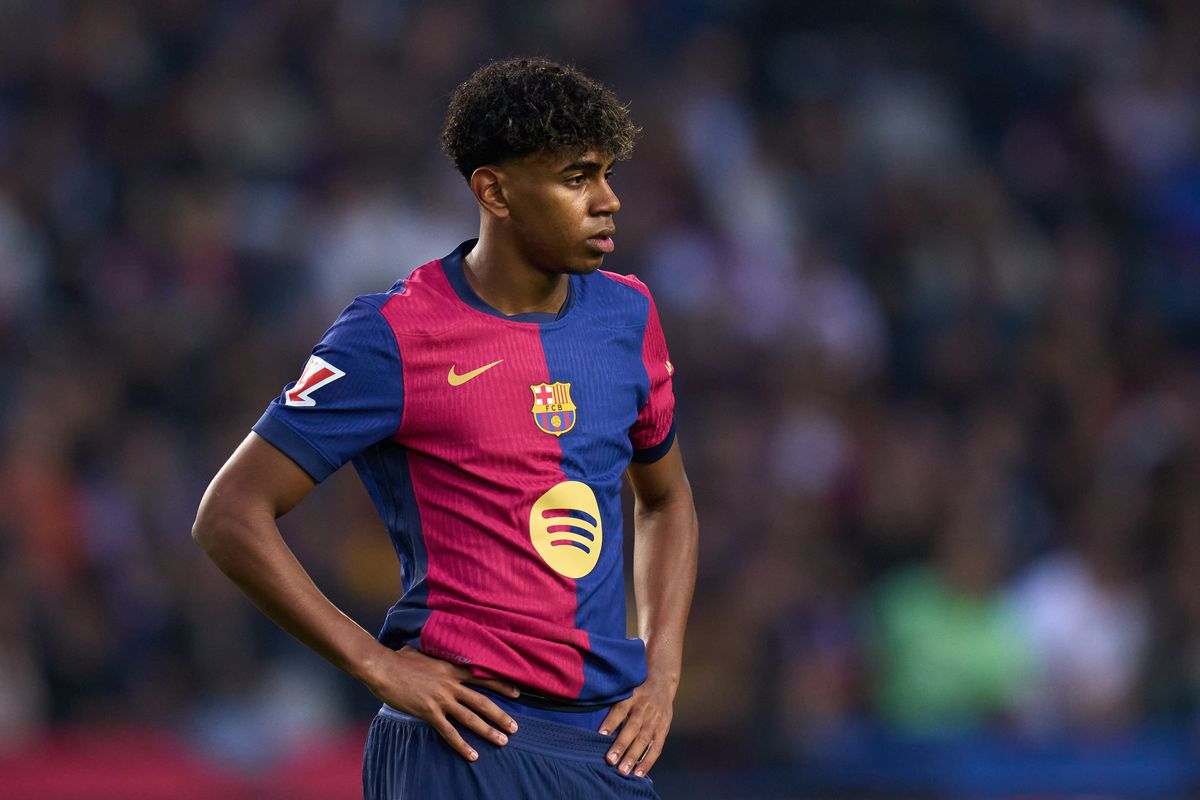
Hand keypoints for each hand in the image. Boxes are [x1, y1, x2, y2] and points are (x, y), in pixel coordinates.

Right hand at [361, 645, 520, 761]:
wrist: (383, 667)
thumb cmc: (400, 658)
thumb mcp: (425, 651)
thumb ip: (438, 656)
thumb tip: (440, 652)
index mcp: (451, 668)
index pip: (483, 677)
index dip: (502, 685)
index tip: (517, 693)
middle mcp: (451, 684)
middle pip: (482, 701)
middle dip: (501, 715)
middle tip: (515, 727)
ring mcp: (441, 699)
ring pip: (471, 718)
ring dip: (488, 731)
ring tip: (503, 741)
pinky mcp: (429, 712)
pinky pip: (449, 732)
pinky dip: (462, 745)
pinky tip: (472, 755)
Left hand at [598, 676, 674, 777]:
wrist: (662, 681)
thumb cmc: (635, 689)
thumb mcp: (625, 689)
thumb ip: (613, 703)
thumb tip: (593, 721)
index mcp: (632, 696)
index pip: (621, 709)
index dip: (611, 721)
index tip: (601, 734)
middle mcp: (644, 708)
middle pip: (633, 727)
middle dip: (621, 745)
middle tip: (610, 760)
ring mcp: (655, 719)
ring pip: (644, 739)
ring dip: (633, 756)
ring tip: (623, 770)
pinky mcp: (663, 728)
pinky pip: (657, 747)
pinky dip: (648, 761)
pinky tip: (639, 773)